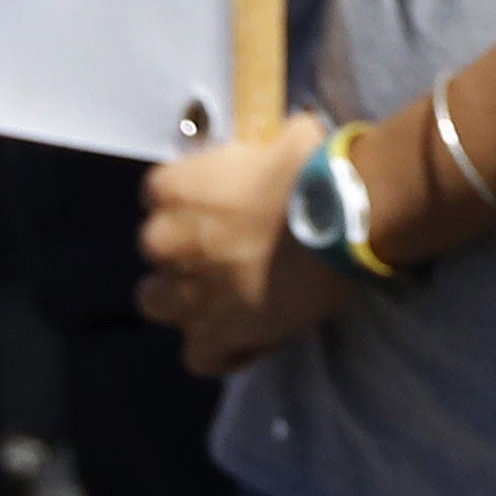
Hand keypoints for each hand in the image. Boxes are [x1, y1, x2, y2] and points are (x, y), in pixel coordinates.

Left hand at [137, 113, 343, 376]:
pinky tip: (247, 340)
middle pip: (156, 251)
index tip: (220, 207)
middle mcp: (165, 242)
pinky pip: (199, 357)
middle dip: (183, 252)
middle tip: (227, 252)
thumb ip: (264, 148)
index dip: (190, 202)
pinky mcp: (215, 336)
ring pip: (157, 305)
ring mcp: (186, 294)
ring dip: (184, 301)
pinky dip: (220, 351)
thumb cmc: (312, 171)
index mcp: (173, 188)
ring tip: (224, 299)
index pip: (158, 194)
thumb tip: (279, 145)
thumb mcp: (283, 138)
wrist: (340, 221)